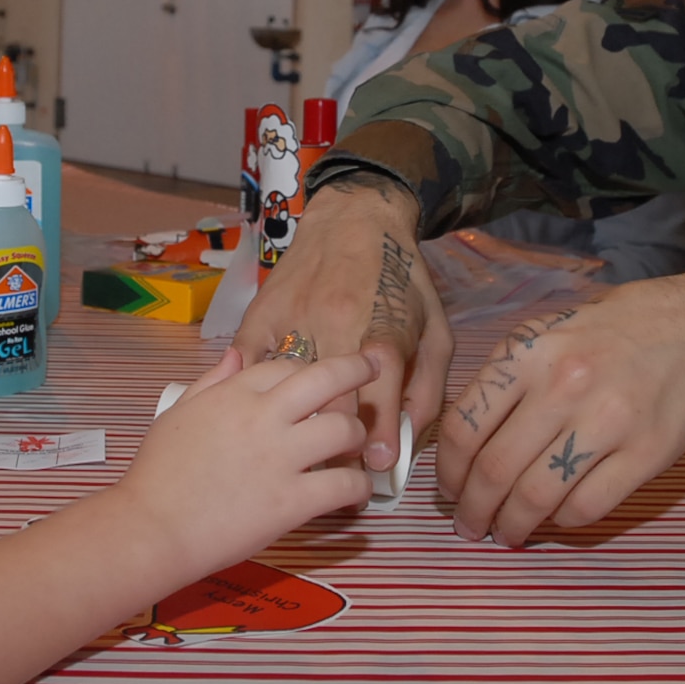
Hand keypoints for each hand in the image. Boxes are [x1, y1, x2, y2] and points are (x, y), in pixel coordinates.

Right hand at [0, 349, 380, 683]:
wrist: (151, 528)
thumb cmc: (157, 474)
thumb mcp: (177, 413)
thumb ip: (211, 383)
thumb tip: (237, 357)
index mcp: (233, 394)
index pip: (286, 364)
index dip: (308, 370)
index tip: (317, 382)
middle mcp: (263, 417)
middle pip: (327, 379)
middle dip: (356, 368)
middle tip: (373, 368)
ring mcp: (280, 459)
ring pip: (343, 429)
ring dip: (356, 435)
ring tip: (355, 447)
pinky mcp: (292, 501)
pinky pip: (343, 485)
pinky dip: (356, 487)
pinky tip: (354, 492)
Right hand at [233, 172, 452, 472]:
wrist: (355, 218)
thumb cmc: (401, 278)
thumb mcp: (435, 328)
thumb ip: (428, 386)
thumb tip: (408, 438)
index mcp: (379, 325)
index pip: (378, 393)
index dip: (377, 436)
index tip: (376, 465)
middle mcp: (333, 323)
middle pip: (326, 398)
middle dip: (334, 440)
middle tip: (340, 463)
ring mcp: (291, 319)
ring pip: (286, 388)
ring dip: (294, 423)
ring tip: (301, 449)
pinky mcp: (259, 315)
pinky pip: (249, 365)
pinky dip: (255, 392)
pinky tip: (263, 412)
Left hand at [437, 268, 684, 545]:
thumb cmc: (614, 331)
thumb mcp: (548, 333)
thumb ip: (505, 378)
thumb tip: (463, 444)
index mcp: (529, 354)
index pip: (466, 428)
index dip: (449, 472)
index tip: (449, 493)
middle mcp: (564, 385)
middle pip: (496, 470)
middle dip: (474, 510)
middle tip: (470, 527)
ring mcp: (608, 421)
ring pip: (539, 496)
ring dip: (514, 525)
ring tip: (507, 534)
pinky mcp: (647, 452)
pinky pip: (589, 506)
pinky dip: (564, 522)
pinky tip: (556, 519)